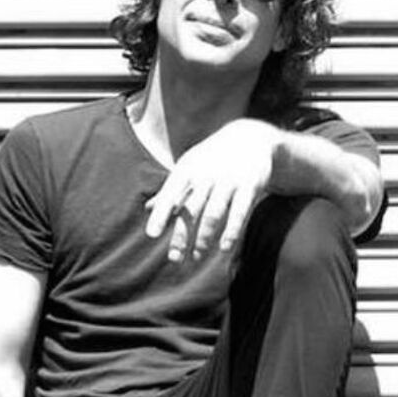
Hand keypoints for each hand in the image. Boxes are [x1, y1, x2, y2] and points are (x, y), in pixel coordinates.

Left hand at [144, 118, 275, 261]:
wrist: (250, 138)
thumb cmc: (211, 158)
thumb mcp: (190, 167)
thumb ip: (172, 190)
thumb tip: (147, 208)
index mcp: (188, 169)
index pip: (171, 193)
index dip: (161, 213)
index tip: (152, 235)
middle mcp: (207, 174)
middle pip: (191, 209)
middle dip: (182, 235)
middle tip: (174, 259)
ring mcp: (229, 180)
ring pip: (214, 213)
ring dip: (204, 238)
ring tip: (197, 257)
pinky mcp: (250, 186)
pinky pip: (240, 211)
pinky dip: (232, 231)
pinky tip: (224, 248)